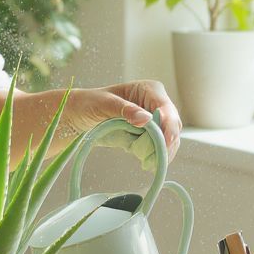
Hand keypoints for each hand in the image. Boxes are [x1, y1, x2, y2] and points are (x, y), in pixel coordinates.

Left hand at [64, 80, 181, 163]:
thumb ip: (124, 109)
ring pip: (169, 139)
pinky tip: (145, 162)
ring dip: (159, 152)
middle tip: (152, 159)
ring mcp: (155, 120)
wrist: (80, 115)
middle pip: (172, 126)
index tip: (165, 142)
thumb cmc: (90, 102)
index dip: (168, 125)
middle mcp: (156, 104)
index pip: (166, 108)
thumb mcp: (104, 103)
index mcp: (149, 90)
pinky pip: (159, 147)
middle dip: (164, 143)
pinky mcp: (150, 134)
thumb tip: (146, 119)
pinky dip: (154, 156)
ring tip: (146, 163)